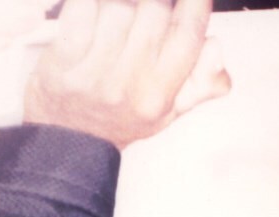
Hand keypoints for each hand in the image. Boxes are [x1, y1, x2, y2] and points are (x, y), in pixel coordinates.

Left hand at [24, 0, 230, 148]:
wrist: (69, 140)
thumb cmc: (121, 118)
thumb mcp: (171, 111)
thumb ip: (203, 83)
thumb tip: (216, 46)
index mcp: (159, 96)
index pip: (186, 38)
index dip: (195, 6)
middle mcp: (129, 85)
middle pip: (154, 13)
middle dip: (153, 5)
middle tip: (146, 14)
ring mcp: (94, 72)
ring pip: (119, 7)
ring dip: (120, 4)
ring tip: (117, 19)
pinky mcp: (62, 59)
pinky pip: (82, 8)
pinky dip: (90, 3)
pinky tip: (94, 11)